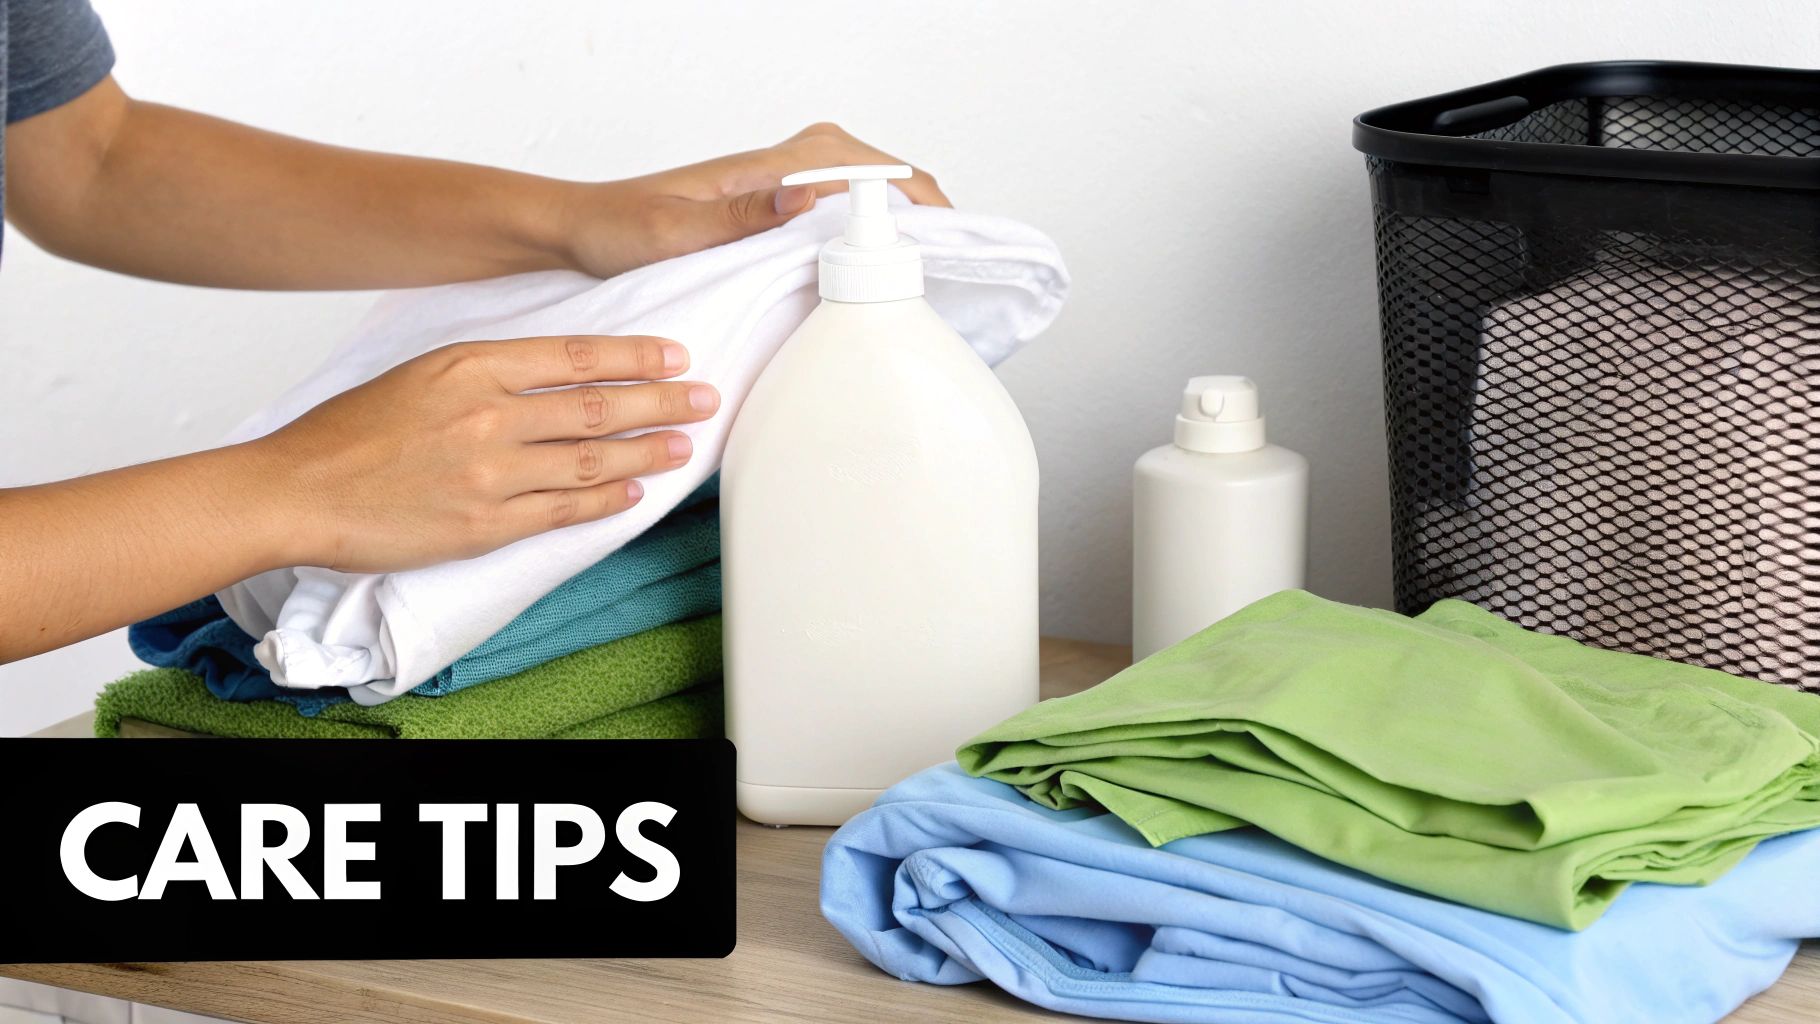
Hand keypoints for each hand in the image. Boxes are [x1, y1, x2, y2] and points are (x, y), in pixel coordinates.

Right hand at [257, 335, 717, 572]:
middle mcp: (489, 415)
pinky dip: (604, 500)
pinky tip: (633, 493)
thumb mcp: (418, 372)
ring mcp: (492, 474)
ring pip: (592, 460)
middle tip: (704, 397)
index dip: (635, 355)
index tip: (675, 354)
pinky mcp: (486, 525)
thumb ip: (486, 371)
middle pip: (600, 406)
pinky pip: (563, 511)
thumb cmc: (348, 432)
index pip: (577, 356)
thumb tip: (552, 371)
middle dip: (662, 401)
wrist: (297, 490)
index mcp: (471, 366)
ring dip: (647, 452)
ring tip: (684, 446)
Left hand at [560, 123, 951, 278]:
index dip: (911, 193)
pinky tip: (874, 258)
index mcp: (763, 172)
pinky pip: (834, 207)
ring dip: (897, 212)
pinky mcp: (766, 212)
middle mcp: (776, 172)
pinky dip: (867, 224)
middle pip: (873, 168)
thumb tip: (803, 200)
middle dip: (920, 201)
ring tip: (929, 256)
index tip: (945, 229)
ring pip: (858, 184)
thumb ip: (735, 217)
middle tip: (953, 249)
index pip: (860, 165)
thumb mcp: (671, 231)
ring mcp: (774, 190)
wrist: (580, 231)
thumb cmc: (618, 230)